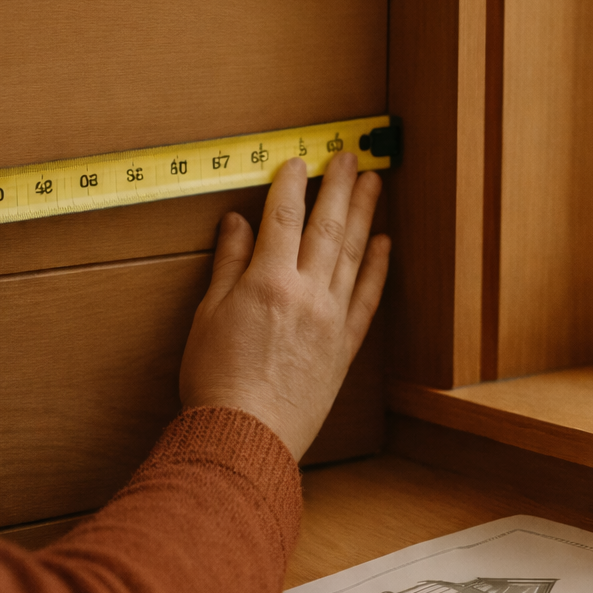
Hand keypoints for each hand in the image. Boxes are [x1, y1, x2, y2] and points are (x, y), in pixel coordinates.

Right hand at [179, 153, 389, 460]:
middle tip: (349, 156)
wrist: (246, 436)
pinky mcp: (345, 345)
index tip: (297, 160)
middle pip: (327, 226)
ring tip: (372, 182)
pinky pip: (368, 297)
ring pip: (353, 254)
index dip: (291, 184)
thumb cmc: (215, 381)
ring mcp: (332, 318)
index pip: (283, 216)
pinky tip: (384, 243)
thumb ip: (227, 265)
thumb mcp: (208, 315)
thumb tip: (236, 223)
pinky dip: (377, 267)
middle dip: (339, 186)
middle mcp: (307, 293)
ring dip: (364, 213)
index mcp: (267, 281)